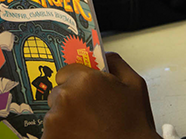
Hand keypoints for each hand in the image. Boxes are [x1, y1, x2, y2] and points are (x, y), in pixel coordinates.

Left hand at [42, 52, 159, 138]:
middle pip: (59, 92)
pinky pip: (51, 131)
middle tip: (90, 111)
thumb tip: (103, 55)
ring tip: (87, 126)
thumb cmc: (133, 123)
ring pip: (55, 113)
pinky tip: (81, 134)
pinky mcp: (50, 138)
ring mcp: (54, 121)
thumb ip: (116, 62)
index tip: (84, 89)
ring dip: (66, 117)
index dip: (77, 80)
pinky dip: (62, 133)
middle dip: (71, 99)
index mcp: (84, 80)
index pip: (65, 71)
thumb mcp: (135, 84)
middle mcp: (65, 97)